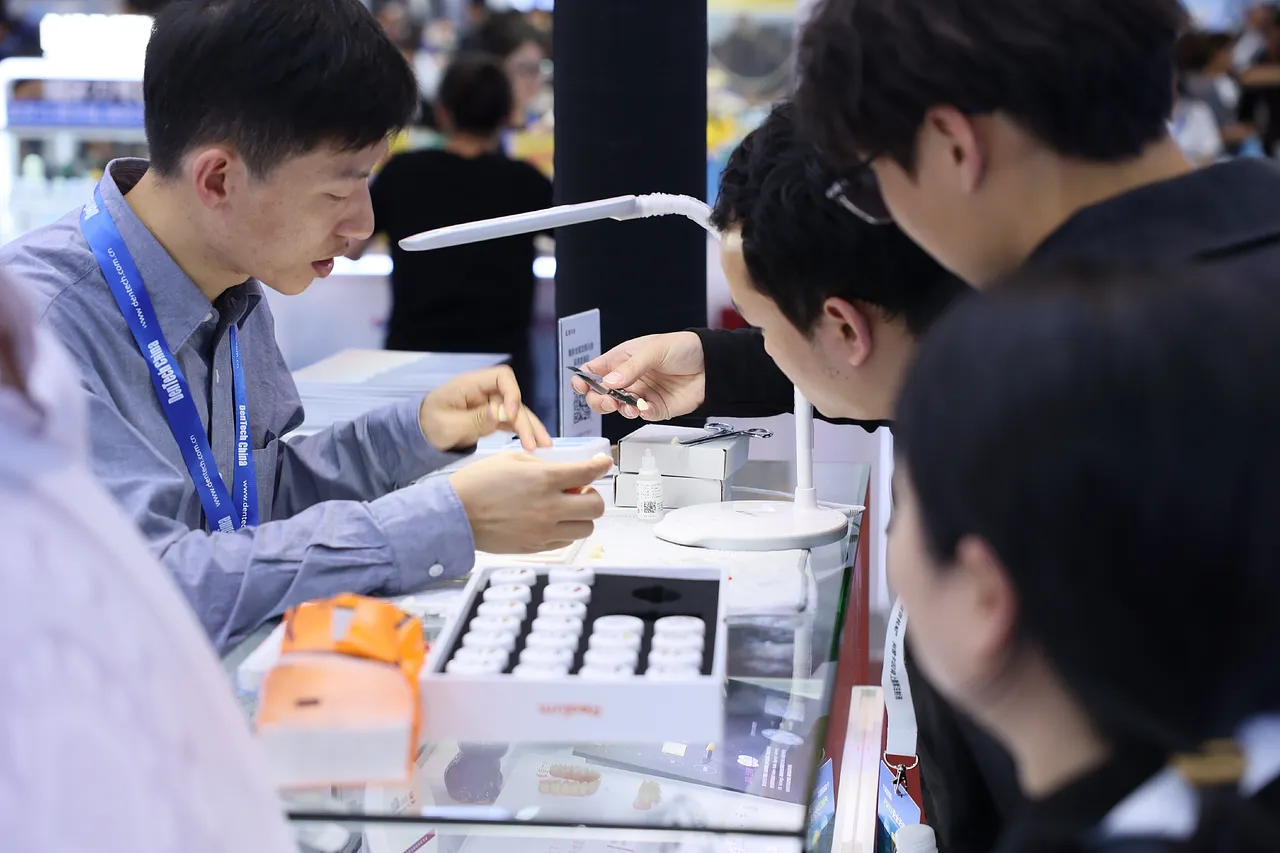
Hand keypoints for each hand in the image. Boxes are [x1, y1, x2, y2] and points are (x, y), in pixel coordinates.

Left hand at [420, 366, 551, 451]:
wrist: (419, 434)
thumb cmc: (428, 425)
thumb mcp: (448, 425)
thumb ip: (475, 420)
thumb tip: (501, 414)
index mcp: (470, 385)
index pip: (501, 377)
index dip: (512, 392)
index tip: (511, 414)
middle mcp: (484, 392)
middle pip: (512, 399)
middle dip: (524, 419)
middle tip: (533, 443)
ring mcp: (489, 405)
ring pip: (516, 412)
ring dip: (529, 427)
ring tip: (544, 445)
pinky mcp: (491, 418)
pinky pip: (511, 422)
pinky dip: (523, 432)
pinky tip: (535, 443)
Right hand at [449, 453, 612, 552]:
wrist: (455, 515)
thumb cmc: (478, 484)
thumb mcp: (512, 459)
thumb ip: (544, 466)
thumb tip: (564, 473)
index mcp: (544, 480)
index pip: (588, 473)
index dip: (602, 465)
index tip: (604, 463)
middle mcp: (549, 507)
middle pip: (596, 507)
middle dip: (593, 496)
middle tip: (581, 490)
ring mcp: (544, 530)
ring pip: (586, 529)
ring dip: (582, 516)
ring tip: (566, 508)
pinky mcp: (536, 547)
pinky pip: (566, 541)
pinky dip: (566, 531)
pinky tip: (552, 521)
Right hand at [572, 332, 705, 420]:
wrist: (711, 364)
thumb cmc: (682, 348)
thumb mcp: (653, 350)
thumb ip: (630, 367)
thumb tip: (609, 381)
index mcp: (621, 360)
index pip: (594, 371)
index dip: (583, 380)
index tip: (580, 386)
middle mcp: (628, 379)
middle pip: (601, 395)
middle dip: (599, 400)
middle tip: (609, 399)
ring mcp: (641, 395)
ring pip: (619, 408)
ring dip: (620, 408)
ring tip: (630, 404)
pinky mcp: (656, 408)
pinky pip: (642, 416)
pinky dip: (642, 414)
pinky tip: (646, 407)